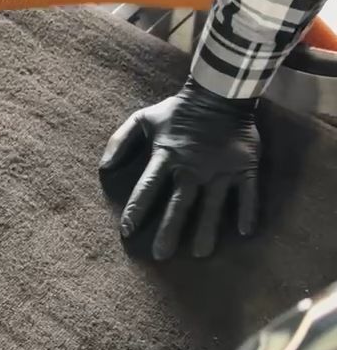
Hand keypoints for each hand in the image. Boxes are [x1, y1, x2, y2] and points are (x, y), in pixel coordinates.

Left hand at [99, 77, 260, 259]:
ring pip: (212, 205)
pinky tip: (244, 232)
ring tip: (199, 253)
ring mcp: (220, 168)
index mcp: (167, 156)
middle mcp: (192, 167)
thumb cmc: (178, 110)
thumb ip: (120, 141)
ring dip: (205, 230)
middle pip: (178, 204)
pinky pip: (247, 193)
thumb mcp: (143, 119)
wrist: (219, 92)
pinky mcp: (244, 166)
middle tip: (161, 256)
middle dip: (168, 231)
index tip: (127, 232)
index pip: (148, 187)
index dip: (136, 209)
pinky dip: (247, 211)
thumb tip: (103, 168)